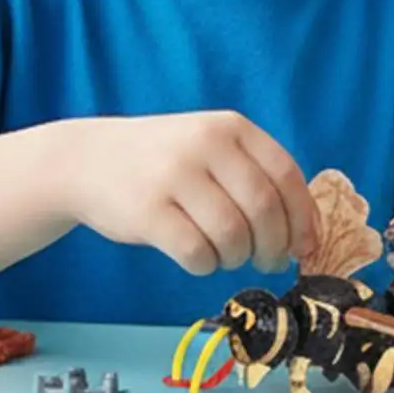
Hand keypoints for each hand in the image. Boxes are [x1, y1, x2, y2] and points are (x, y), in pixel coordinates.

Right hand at [59, 112, 318, 276]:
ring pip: (232, 235)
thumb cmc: (164, 160)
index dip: (302, 216)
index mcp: (231, 126)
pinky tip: (199, 257)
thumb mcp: (211, 147)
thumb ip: (255, 176)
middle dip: (274, 246)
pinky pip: (197, 253)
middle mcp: (206, 144)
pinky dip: (206, 266)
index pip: (286, 173)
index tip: (304, 246)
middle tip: (268, 262)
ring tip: (226, 255)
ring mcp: (175, 175)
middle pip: (263, 208)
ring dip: (237, 258)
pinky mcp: (148, 211)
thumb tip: (305, 234)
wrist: (89, 160)